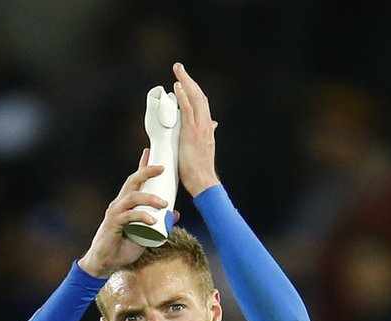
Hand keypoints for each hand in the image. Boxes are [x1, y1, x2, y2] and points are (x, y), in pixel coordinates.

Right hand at [78, 153, 171, 277]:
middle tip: (162, 168)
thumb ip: (159, 224)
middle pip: (132, 181)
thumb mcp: (145, 235)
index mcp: (125, 204)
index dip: (142, 166)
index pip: (134, 181)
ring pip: (132, 197)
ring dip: (149, 198)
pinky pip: (128, 216)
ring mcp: (115, 213)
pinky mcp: (112, 224)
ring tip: (164, 204)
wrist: (103, 265)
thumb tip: (176, 214)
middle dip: (146, 171)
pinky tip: (152, 221)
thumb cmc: (122, 250)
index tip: (151, 153)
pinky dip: (141, 217)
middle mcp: (119, 204)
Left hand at [172, 62, 219, 197]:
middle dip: (189, 80)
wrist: (203, 182)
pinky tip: (178, 87)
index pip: (202, 103)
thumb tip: (213, 125)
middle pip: (199, 96)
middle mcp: (206, 124)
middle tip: (179, 68)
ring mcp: (200, 128)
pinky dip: (183, 96)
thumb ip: (207, 134)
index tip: (186, 81)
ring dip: (185, 82)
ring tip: (177, 70)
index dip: (194, 90)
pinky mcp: (192, 133)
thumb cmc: (200, 170)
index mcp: (208, 128)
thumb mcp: (205, 148)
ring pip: (194, 98)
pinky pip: (188, 109)